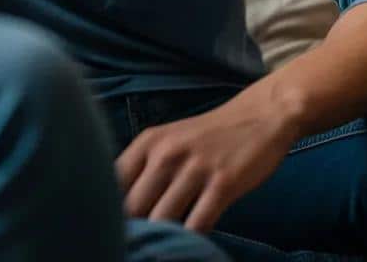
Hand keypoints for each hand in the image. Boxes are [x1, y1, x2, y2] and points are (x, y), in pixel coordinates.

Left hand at [115, 93, 298, 232]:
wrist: (257, 116)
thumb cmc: (207, 136)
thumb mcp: (168, 141)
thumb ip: (144, 168)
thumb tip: (119, 205)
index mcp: (148, 142)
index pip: (113, 181)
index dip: (109, 207)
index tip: (112, 224)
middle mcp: (166, 153)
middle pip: (134, 205)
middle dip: (133, 229)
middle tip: (138, 244)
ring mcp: (195, 167)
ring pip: (163, 218)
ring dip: (163, 238)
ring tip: (163, 248)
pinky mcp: (223, 183)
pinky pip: (199, 222)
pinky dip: (193, 239)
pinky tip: (192, 243)